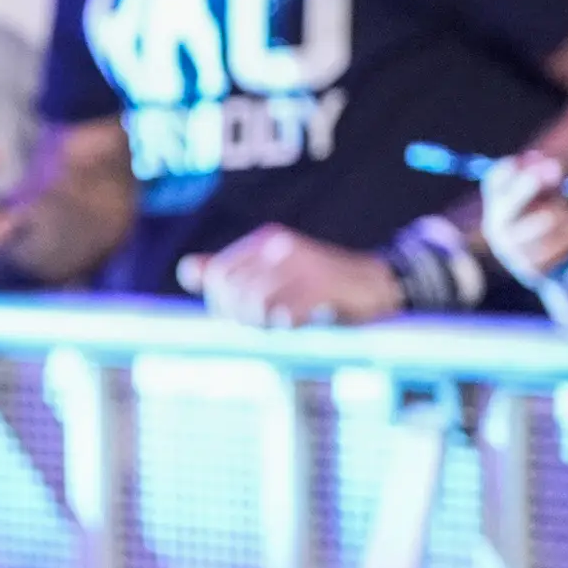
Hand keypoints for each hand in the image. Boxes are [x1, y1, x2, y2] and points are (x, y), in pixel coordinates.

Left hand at [176, 226, 403, 328]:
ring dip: (261, 323)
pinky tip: (295, 324)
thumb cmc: (319, 289)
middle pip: (232, 289)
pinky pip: (286, 312)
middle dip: (239, 315)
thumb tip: (188, 270)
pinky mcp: (326, 286)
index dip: (220, 302)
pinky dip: (285, 324)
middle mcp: (282, 247)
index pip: (218, 274)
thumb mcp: (273, 277)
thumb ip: (231, 274)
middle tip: (261, 325)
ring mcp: (305, 265)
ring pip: (255, 301)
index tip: (240, 316)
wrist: (379, 287)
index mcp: (265, 242)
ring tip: (277, 325)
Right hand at [477, 150, 567, 317]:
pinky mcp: (530, 268)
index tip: (537, 157)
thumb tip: (546, 163)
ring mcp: (511, 249)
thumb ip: (546, 181)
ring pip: (546, 219)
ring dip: (565, 215)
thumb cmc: (551, 225)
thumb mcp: (548, 199)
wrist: (556, 270)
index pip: (495, 182)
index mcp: (497, 208)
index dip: (512, 168)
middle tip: (555, 166)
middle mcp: (496, 228)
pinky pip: (561, 242)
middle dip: (531, 184)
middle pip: (511, 201)